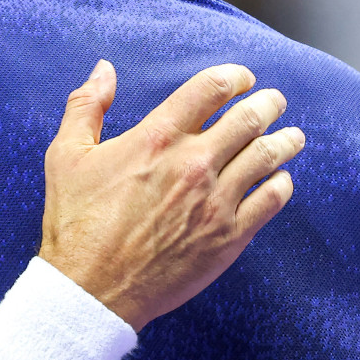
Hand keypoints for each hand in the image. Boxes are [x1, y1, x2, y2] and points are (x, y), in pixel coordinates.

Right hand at [40, 60, 303, 326]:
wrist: (91, 290)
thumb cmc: (76, 224)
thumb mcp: (66, 155)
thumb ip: (87, 105)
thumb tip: (104, 69)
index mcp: (157, 138)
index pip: (210, 89)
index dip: (233, 77)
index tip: (242, 80)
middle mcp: (193, 163)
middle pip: (248, 118)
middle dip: (267, 104)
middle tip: (274, 101)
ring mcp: (215, 201)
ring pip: (267, 156)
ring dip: (285, 140)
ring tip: (293, 136)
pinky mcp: (228, 236)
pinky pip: (272, 200)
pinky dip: (282, 184)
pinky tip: (281, 179)